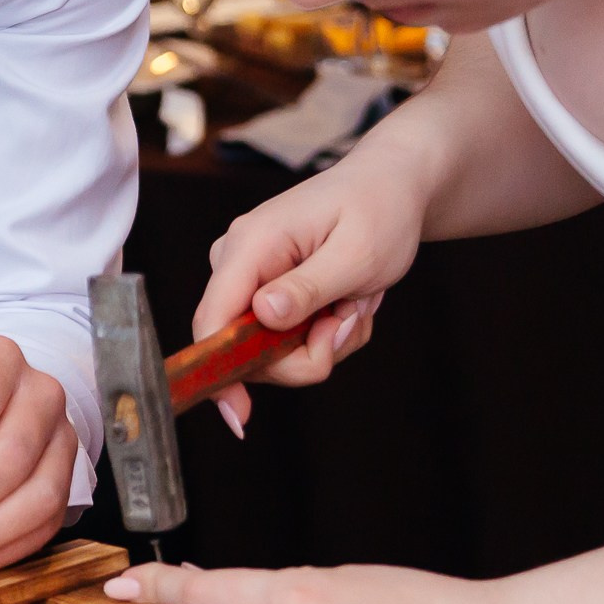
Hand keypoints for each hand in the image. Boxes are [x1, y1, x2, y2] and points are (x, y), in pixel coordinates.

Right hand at [192, 138, 432, 431]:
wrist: (391, 187)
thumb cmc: (379, 210)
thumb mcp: (358, 254)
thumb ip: (308, 288)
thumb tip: (262, 316)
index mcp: (251, 245)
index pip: (212, 319)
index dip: (219, 371)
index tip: (239, 416)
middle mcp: (237, 260)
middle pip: (244, 346)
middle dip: (305, 352)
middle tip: (350, 321)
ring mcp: (248, 275)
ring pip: (269, 349)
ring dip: (321, 342)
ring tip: (354, 304)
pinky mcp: (263, 288)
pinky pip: (283, 338)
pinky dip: (321, 333)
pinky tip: (345, 303)